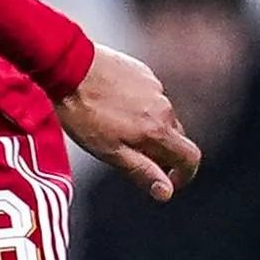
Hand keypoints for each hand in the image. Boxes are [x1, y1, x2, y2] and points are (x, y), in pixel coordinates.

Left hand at [57, 44, 201, 198]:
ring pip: (162, 116)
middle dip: (163, 153)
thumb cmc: (84, 113)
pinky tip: (114, 106)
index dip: (185, 174)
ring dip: (150, 128)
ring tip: (116, 129)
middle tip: (133, 157)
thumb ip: (142, 171)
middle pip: (176, 137)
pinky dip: (140, 107)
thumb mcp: (110, 151)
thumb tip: (167, 192)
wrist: (69, 67)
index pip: (190, 157)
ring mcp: (155, 87)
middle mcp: (164, 107)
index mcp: (159, 130)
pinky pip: (150, 96)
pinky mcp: (143, 73)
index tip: (169, 181)